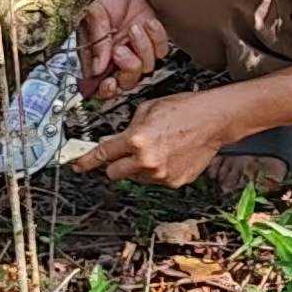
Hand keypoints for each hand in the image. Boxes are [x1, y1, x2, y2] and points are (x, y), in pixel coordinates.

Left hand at [70, 89, 242, 186]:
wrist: (214, 120)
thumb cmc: (185, 109)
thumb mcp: (148, 109)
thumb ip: (129, 127)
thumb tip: (118, 140)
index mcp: (136, 139)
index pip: (102, 154)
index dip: (86, 162)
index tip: (78, 166)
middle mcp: (146, 161)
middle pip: (114, 173)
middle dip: (115, 164)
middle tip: (126, 153)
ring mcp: (161, 175)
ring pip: (136, 177)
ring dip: (139, 167)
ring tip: (159, 148)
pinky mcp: (174, 182)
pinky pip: (156, 179)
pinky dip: (158, 170)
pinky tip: (171, 155)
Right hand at [79, 0, 168, 98]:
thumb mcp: (94, 13)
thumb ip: (96, 42)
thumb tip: (96, 69)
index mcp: (98, 52)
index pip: (101, 83)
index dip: (106, 89)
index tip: (109, 83)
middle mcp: (117, 53)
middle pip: (127, 81)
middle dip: (127, 68)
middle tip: (121, 50)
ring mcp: (137, 47)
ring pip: (146, 67)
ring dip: (141, 47)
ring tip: (133, 28)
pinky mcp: (154, 38)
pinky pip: (162, 51)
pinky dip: (156, 38)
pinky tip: (148, 22)